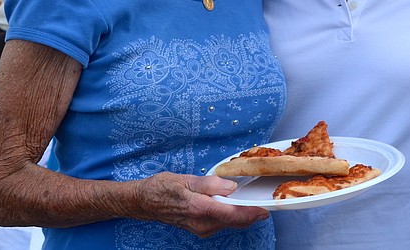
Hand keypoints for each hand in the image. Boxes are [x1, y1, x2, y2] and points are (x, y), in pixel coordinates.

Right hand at [134, 172, 268, 237]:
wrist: (144, 201)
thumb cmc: (163, 188)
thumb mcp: (187, 179)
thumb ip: (210, 184)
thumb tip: (231, 186)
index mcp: (199, 209)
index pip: (231, 215)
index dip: (251, 213)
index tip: (265, 210)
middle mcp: (202, 223)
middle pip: (234, 221)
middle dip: (250, 213)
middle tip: (263, 201)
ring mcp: (201, 228)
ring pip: (229, 223)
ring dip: (241, 214)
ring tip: (250, 200)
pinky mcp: (200, 228)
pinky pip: (221, 223)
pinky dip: (231, 215)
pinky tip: (233, 204)